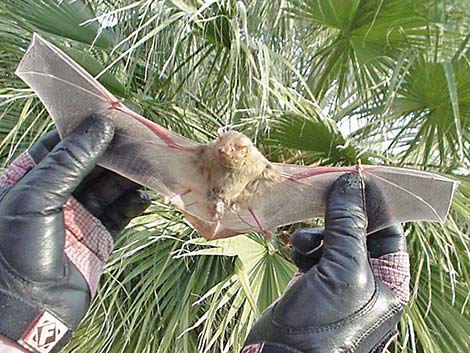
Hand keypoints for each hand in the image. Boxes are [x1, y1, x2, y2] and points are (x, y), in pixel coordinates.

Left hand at [0, 115, 149, 352]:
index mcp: (32, 179)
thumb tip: (99, 126)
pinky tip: (146, 196)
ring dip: (131, 177)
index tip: (113, 116)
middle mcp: (56, 194)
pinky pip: (121, 212)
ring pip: (111, 187)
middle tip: (142, 140)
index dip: (87, 130)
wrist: (28, 310)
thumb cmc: (17, 251)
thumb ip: (69, 161)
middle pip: (92, 164)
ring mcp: (80, 214)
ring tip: (151, 166)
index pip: (62, 144)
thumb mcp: (35, 198)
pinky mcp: (99, 235)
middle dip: (116, 152)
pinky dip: (135, 203)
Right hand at [243, 173, 409, 352]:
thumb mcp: (344, 269)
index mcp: (390, 280)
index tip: (353, 178)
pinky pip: (314, 253)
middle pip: (358, 231)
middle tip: (320, 200)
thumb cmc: (323, 324)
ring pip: (332, 239)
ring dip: (315, 234)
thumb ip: (348, 223)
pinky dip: (303, 248)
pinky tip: (293, 253)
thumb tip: (352, 180)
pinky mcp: (315, 283)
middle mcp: (368, 279)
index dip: (373, 203)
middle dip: (337, 218)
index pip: (389, 229)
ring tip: (299, 244)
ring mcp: (340, 282)